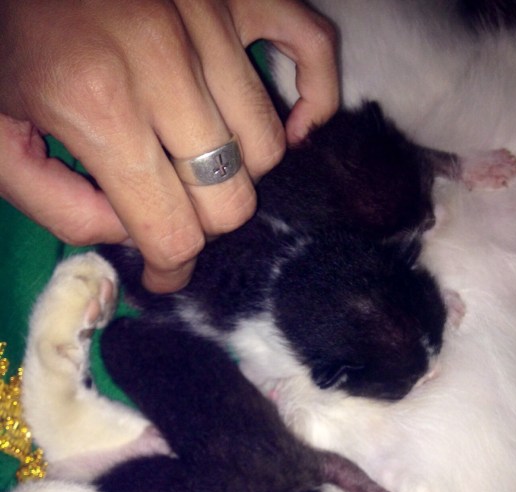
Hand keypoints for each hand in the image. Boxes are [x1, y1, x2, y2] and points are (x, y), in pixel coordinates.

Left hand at [0, 0, 337, 291]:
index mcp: (98, 105)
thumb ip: (59, 208)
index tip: (161, 271)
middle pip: (230, 199)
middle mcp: (166, 64)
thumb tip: (135, 238)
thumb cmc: (5, 43)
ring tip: (201, 166)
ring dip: (237, 173)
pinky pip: (313, 52)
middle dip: (202, 226)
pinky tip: (289, 128)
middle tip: (170, 212)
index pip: (174, 231)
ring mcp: (211, 21)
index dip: (171, 268)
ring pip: (268, 148)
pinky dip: (313, 100)